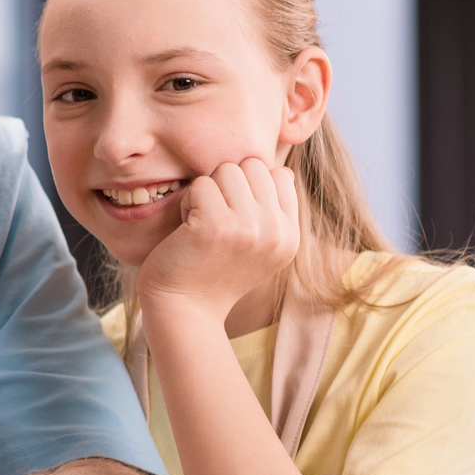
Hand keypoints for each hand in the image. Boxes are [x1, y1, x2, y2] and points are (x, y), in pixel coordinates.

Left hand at [136, 158, 298, 320]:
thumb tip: (280, 167)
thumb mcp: (258, 244)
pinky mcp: (216, 226)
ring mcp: (248, 228)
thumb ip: (271, 209)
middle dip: (227, 185)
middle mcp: (276, 232)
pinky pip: (200, 185)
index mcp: (290, 235)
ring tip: (201, 223)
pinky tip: (187, 230)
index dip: (248, 186)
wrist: (184, 309)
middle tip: (214, 218)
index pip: (278, 174)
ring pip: (226, 170)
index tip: (233, 217)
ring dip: (206, 192)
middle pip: (252, 165)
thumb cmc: (212, 270)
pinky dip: (187, 202)